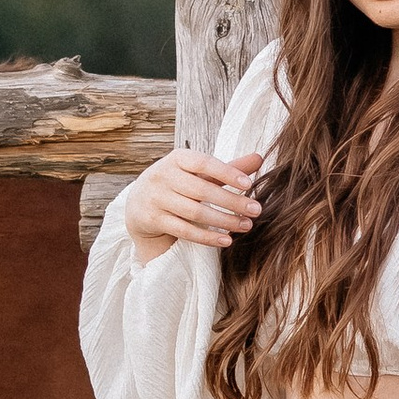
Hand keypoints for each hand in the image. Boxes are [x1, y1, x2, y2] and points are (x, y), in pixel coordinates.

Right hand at [122, 149, 264, 260]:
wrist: (138, 204)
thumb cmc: (178, 184)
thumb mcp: (198, 173)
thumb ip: (228, 168)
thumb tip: (260, 158)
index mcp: (177, 158)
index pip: (204, 163)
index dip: (226, 173)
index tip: (249, 185)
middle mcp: (163, 175)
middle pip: (202, 190)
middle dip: (232, 202)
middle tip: (256, 210)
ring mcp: (156, 198)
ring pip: (195, 212)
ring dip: (224, 221)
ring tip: (246, 226)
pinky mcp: (153, 220)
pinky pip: (184, 230)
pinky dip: (207, 237)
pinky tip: (226, 240)